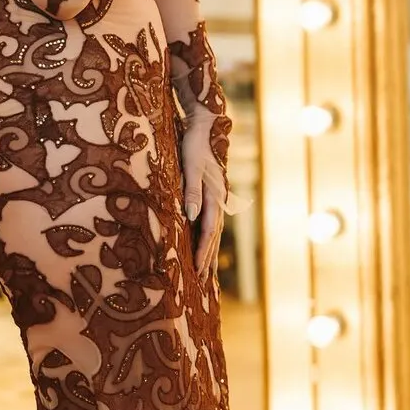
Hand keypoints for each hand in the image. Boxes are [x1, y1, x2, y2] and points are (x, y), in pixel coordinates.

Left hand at [181, 119, 224, 282]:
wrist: (202, 128)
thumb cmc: (193, 146)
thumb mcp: (191, 167)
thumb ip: (192, 191)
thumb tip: (191, 216)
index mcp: (214, 196)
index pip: (209, 230)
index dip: (203, 251)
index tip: (197, 270)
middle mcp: (218, 200)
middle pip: (214, 235)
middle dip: (208, 258)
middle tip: (203, 282)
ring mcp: (217, 198)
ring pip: (215, 231)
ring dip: (211, 251)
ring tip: (207, 272)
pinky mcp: (212, 195)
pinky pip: (211, 222)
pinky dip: (209, 237)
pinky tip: (205, 244)